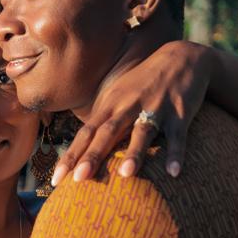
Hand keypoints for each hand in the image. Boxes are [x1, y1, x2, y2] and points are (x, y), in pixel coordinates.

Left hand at [54, 40, 213, 184]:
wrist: (181, 58)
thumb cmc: (142, 84)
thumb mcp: (116, 96)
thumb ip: (100, 121)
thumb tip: (79, 149)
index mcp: (110, 105)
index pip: (85, 134)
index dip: (71, 156)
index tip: (56, 179)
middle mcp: (129, 106)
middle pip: (107, 133)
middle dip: (93, 155)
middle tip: (78, 178)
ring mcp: (155, 109)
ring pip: (142, 132)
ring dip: (134, 152)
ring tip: (125, 174)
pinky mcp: (180, 113)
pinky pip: (177, 136)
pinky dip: (176, 154)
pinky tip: (174, 173)